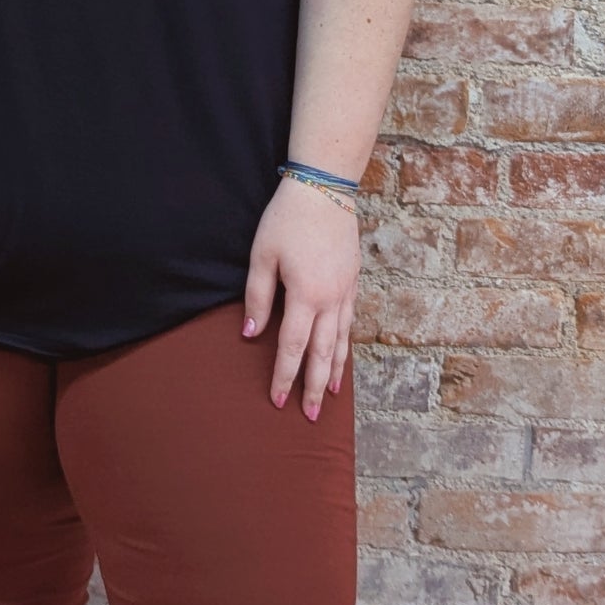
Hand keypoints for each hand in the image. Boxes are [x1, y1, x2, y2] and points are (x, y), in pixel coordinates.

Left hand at [241, 174, 359, 420]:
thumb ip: (257, 298)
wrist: (324, 189)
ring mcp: (346, 291)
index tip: (278, 400)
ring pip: (341, 341)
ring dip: (334, 370)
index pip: (292, 347)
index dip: (284, 375)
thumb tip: (251, 334)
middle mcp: (331, 299)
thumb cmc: (287, 220)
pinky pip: (350, 322)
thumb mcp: (261, 256)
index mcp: (306, 296)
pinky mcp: (353, 281)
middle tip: (308, 415)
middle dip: (313, 386)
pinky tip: (341, 355)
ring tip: (329, 395)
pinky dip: (345, 344)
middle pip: (322, 353)